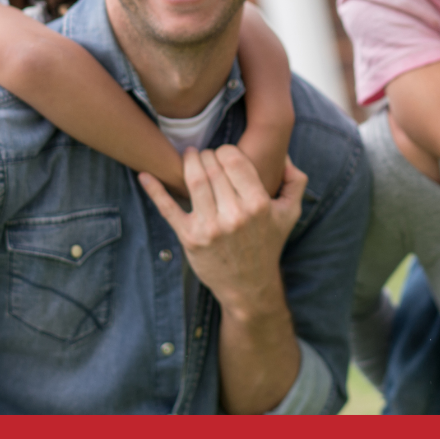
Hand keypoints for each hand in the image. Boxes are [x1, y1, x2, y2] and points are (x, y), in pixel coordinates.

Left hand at [139, 146, 305, 315]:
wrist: (249, 287)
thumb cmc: (268, 245)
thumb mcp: (289, 214)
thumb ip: (295, 181)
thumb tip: (283, 153)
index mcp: (258, 205)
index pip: (234, 160)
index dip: (226, 151)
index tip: (224, 156)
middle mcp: (234, 216)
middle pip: (212, 167)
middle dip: (207, 155)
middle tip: (206, 156)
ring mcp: (210, 227)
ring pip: (194, 180)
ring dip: (189, 162)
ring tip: (190, 158)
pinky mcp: (190, 238)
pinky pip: (168, 209)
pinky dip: (155, 190)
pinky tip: (145, 176)